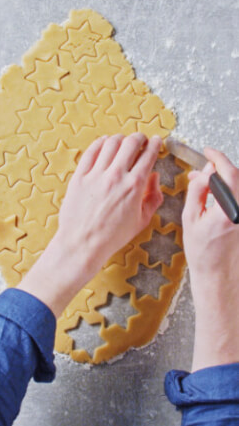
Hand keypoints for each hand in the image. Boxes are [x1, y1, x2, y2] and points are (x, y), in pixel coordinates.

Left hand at [18, 133, 162, 315]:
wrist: (83, 243)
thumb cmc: (112, 236)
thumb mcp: (142, 220)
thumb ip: (153, 197)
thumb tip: (154, 177)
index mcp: (134, 186)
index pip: (148, 155)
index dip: (155, 144)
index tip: (157, 141)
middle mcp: (115, 176)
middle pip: (131, 143)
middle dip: (139, 138)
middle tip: (140, 139)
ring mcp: (95, 175)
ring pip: (110, 143)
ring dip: (120, 138)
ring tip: (122, 141)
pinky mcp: (79, 177)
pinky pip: (90, 152)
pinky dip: (99, 143)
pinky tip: (104, 143)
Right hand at [182, 148, 238, 370]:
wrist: (217, 273)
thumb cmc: (202, 252)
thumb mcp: (190, 218)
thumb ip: (197, 192)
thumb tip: (202, 173)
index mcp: (229, 209)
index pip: (228, 174)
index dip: (218, 159)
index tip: (208, 152)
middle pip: (237, 178)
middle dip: (221, 167)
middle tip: (205, 165)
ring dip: (225, 179)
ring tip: (208, 182)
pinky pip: (238, 197)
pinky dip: (228, 191)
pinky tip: (216, 194)